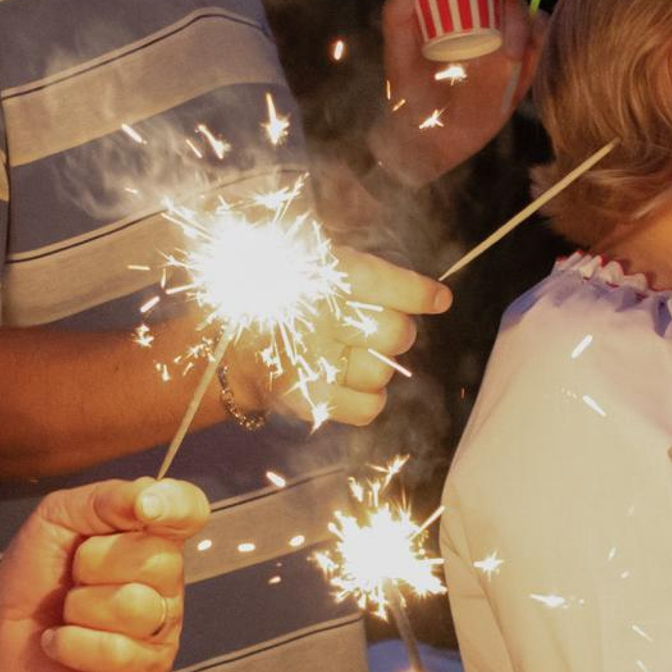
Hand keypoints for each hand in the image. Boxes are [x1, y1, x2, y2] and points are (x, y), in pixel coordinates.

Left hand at [0, 477, 210, 671]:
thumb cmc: (35, 573)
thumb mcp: (57, 517)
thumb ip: (103, 499)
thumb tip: (148, 498)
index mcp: (153, 535)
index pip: (190, 510)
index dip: (176, 505)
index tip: (144, 509)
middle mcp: (167, 580)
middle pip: (157, 559)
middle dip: (94, 564)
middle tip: (73, 576)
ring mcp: (162, 627)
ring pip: (134, 607)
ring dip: (80, 608)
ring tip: (68, 614)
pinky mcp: (148, 670)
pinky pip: (117, 651)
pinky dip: (72, 644)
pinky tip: (62, 643)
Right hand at [232, 244, 449, 430]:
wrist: (231, 345)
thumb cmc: (284, 298)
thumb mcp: (312, 264)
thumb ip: (362, 271)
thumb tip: (434, 294)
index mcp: (314, 276)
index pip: (379, 282)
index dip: (417, 292)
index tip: (439, 299)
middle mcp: (313, 318)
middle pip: (395, 332)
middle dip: (396, 329)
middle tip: (373, 327)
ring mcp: (311, 363)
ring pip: (383, 369)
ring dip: (378, 362)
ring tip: (349, 352)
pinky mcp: (310, 401)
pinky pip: (370, 406)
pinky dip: (369, 396)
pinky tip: (349, 379)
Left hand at [375, 0, 545, 183]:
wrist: (425, 141)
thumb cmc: (407, 94)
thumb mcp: (398, 55)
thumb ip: (397, 17)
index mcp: (458, 12)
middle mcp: (486, 25)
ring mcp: (506, 49)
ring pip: (532, 20)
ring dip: (525, 26)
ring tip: (507, 52)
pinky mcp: (520, 76)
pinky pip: (540, 53)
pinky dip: (538, 48)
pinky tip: (519, 59)